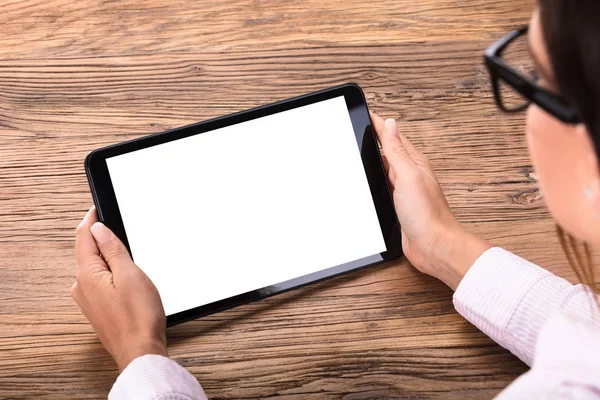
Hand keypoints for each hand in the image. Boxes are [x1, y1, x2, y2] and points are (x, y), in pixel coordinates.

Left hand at [73, 207, 166, 371]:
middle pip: (87, 250)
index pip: (83, 236)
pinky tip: (124, 274)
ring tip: (125, 248)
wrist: (140, 351)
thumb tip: (98, 229)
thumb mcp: (130, 274)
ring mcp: (88, 299)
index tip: (99, 206)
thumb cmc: (139, 317)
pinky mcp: (98, 308)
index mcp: (87, 274)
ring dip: (107, 254)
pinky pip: (99, 281)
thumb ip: (112, 249)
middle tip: (117, 223)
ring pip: (94, 266)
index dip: (92, 219)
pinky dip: (110, 271)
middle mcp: (82, 287)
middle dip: (100, 236)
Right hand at [371, 112, 490, 289]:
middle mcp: (409, 174)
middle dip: (374, 138)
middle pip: (388, 150)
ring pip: (384, 168)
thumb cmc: (427, 214)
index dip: (378, 124)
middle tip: (361, 125)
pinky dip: (375, 179)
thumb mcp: (408, 175)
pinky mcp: (398, 205)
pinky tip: (370, 180)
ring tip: (363, 147)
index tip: (366, 113)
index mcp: (414, 162)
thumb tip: (389, 124)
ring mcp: (404, 190)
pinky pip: (383, 186)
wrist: (433, 245)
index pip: (392, 136)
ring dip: (374, 159)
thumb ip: (397, 150)